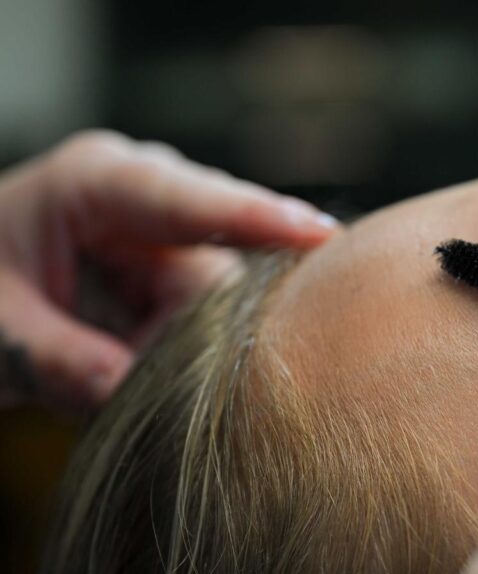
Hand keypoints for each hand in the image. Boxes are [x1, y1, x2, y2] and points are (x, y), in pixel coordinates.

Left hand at [0, 130, 337, 410]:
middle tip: (147, 373)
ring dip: (176, 355)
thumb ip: (57, 359)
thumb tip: (125, 392)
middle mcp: (151, 200)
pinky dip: (170, 358)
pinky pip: (205, 324)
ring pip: (219, 306)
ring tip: (103, 373)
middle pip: (223, 261)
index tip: (323, 235)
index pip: (191, 200)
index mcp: (99, 181)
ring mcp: (169, 236)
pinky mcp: (178, 273)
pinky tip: (121, 365)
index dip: (261, 218)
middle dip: (205, 329)